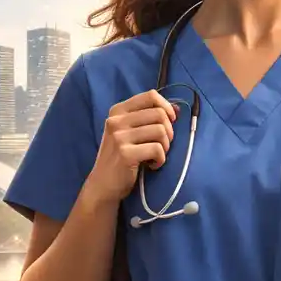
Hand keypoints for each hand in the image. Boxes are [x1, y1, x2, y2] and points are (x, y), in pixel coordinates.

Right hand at [82, 90, 178, 204]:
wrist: (103, 185)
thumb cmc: (120, 157)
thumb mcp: (130, 132)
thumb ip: (149, 118)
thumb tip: (177, 109)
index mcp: (118, 111)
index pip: (150, 95)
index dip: (166, 107)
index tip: (169, 121)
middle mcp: (116, 120)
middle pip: (160, 114)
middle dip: (168, 131)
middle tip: (161, 146)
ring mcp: (119, 137)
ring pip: (161, 131)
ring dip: (165, 147)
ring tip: (156, 156)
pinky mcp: (126, 154)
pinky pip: (157, 150)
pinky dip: (160, 160)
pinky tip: (152, 165)